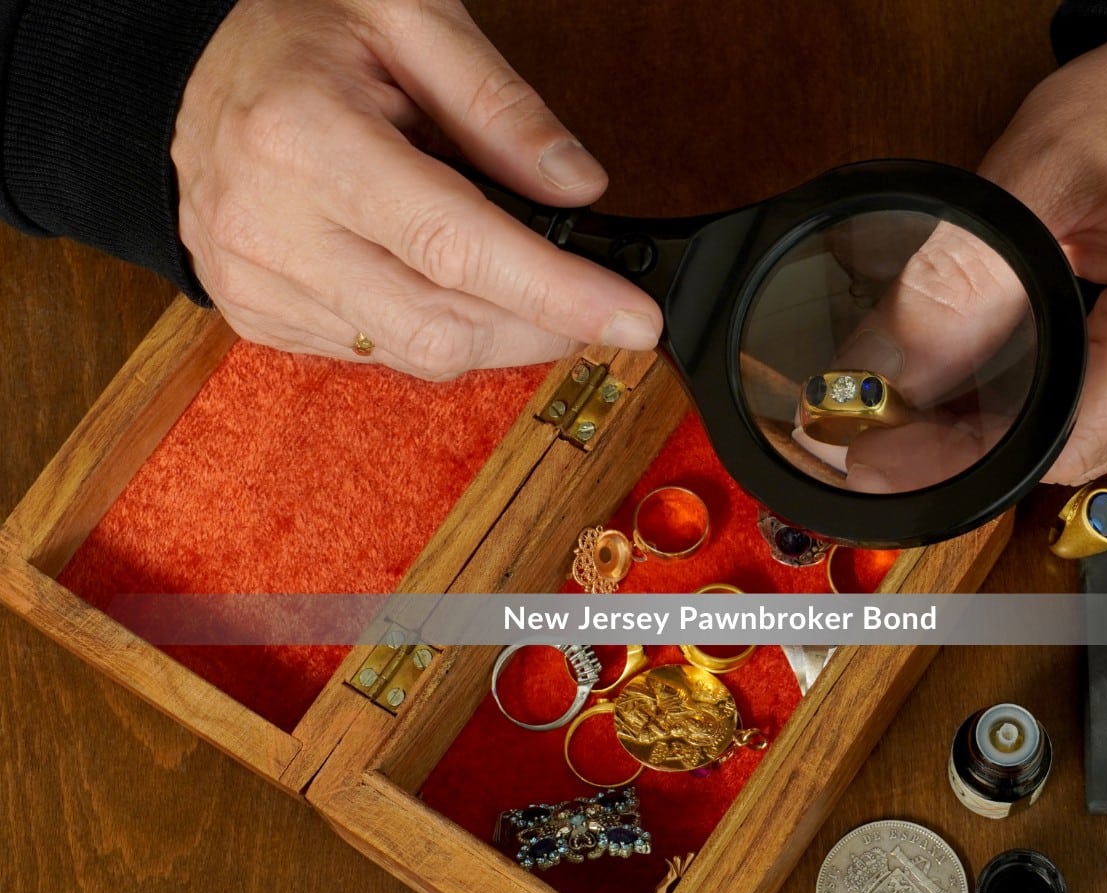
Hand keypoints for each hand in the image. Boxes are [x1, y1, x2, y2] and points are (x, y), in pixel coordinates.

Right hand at [172, 0, 660, 378]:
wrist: (179, 70)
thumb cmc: (290, 30)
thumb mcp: (405, 18)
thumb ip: (499, 105)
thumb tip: (579, 187)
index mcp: (306, 138)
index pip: (459, 249)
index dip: (559, 294)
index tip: (634, 319)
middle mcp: (271, 225)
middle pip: (443, 327)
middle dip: (542, 327)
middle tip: (593, 299)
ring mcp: (258, 282)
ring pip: (415, 353)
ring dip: (494, 332)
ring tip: (512, 273)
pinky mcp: (259, 316)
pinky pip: (376, 354)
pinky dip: (433, 328)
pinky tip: (436, 278)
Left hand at [797, 29, 1106, 491]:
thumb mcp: (1028, 180)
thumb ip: (955, 284)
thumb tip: (885, 373)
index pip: (1066, 442)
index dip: (968, 456)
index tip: (892, 455)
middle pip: (1086, 452)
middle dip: (990, 446)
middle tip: (904, 429)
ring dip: (1035, 430)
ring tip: (954, 404)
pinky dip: (1078, 405)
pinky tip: (1031, 381)